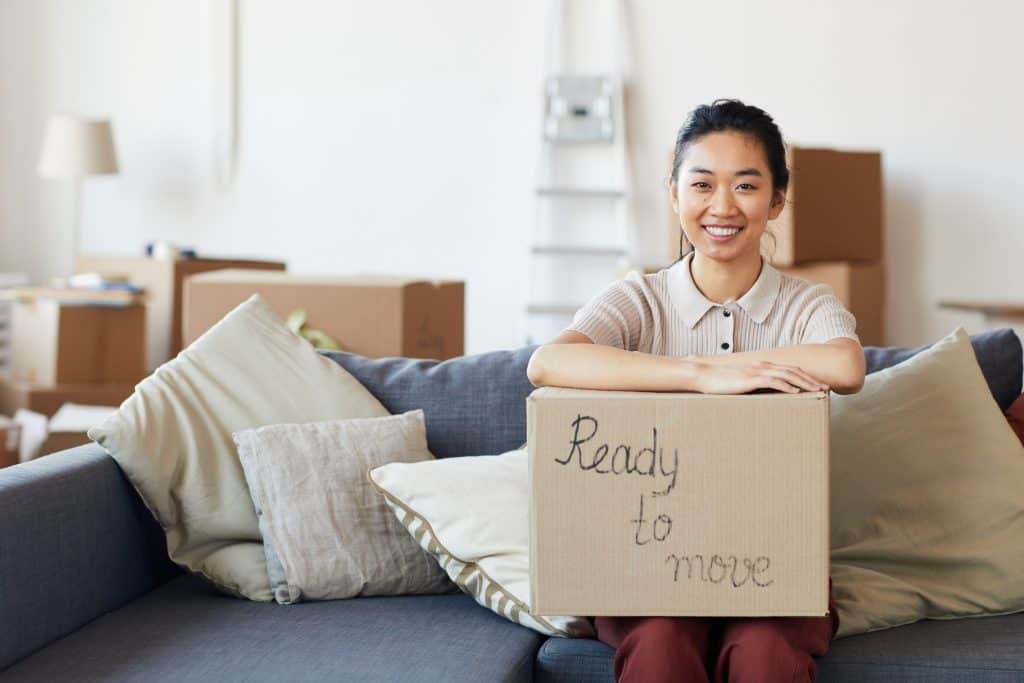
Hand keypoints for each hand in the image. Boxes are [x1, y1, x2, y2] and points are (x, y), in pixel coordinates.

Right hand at [689, 359, 828, 394]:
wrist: (704, 375)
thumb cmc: (720, 382)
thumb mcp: (740, 383)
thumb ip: (753, 386)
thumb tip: (763, 396)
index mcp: (762, 367)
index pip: (789, 370)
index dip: (805, 377)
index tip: (817, 385)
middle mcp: (763, 366)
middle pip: (794, 371)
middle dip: (811, 379)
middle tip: (826, 388)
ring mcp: (757, 371)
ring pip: (787, 375)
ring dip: (805, 382)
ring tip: (817, 390)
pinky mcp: (750, 379)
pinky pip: (773, 382)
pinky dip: (787, 386)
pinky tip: (797, 392)